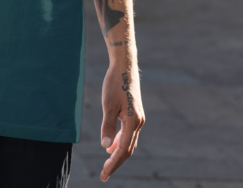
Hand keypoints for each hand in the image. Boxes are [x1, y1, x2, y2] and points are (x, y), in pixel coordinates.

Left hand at [99, 65, 143, 180]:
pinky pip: (129, 134)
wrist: (124, 67)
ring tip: (107, 164)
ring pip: (129, 143)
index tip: (104, 175)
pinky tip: (112, 146)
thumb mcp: (108, 105)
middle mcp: (139, 122)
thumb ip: (107, 126)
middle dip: (115, 163)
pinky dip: (121, 142)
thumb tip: (106, 147)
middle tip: (104, 175)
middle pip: (128, 149)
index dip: (113, 164)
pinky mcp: (135, 115)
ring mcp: (138, 119)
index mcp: (133, 122)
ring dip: (118, 154)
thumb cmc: (114, 84)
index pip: (123, 150)